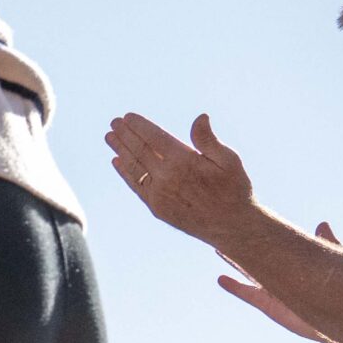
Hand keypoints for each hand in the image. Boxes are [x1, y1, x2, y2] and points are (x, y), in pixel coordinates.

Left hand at [105, 113, 258, 246]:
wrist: (230, 226)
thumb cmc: (233, 188)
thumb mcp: (228, 160)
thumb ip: (209, 140)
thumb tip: (200, 117)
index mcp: (184, 162)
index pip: (155, 138)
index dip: (140, 126)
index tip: (128, 116)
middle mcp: (166, 178)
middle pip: (140, 150)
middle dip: (125, 135)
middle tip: (114, 122)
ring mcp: (158, 194)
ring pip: (134, 167)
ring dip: (120, 150)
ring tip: (109, 137)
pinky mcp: (156, 208)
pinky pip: (136, 186)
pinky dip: (125, 173)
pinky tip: (117, 161)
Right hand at [220, 223, 339, 342]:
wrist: (336, 318)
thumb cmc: (337, 289)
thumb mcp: (332, 262)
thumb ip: (326, 243)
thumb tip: (322, 224)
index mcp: (292, 260)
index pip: (272, 242)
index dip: (260, 231)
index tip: (248, 217)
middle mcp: (279, 273)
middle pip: (255, 255)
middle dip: (242, 243)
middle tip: (226, 228)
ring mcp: (271, 288)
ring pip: (248, 271)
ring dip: (234, 261)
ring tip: (218, 248)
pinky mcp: (268, 305)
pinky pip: (247, 293)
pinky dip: (234, 286)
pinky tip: (221, 279)